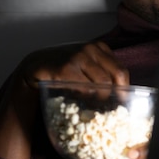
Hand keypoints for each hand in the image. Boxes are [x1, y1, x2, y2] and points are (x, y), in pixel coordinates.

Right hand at [0, 41, 128, 158]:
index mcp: (99, 48)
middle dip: (112, 97)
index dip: (124, 90)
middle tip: (106, 110)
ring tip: (92, 108)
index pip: (121, 72)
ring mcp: (77, 57)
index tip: (121, 104)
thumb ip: (102, 74)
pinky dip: (84, 99)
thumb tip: (123, 96)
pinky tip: (79, 102)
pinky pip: (83, 89)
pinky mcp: (64, 68)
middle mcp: (90, 49)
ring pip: (100, 85)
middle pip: (113, 79)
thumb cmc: (63, 71)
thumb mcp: (86, 67)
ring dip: (98, 100)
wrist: (35, 68)